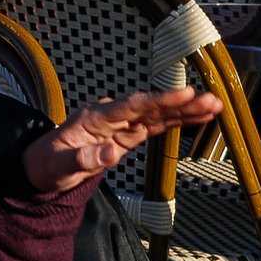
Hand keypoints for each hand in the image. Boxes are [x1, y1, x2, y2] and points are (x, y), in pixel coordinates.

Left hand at [23, 85, 223, 194]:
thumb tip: (110, 153)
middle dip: (181, 102)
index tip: (183, 93)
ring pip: (158, 114)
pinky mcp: (128, 134)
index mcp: (95, 117)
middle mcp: (111, 115)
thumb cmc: (49, 164)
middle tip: (212, 99)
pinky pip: (156, 126)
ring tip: (216, 105)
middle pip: (150, 107)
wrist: (44, 167)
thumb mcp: (60, 166)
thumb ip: (84, 159)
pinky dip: (177, 121)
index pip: (131, 105)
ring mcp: (121, 124)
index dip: (158, 99)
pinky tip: (201, 117)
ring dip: (186, 110)